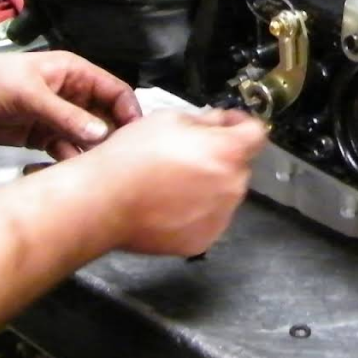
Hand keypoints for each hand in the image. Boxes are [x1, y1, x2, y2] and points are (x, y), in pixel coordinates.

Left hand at [0, 52, 140, 158]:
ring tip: (92, 168)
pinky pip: (66, 149)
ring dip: (90, 151)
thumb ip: (66, 115)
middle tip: (114, 157)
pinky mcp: (43, 136)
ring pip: (87, 136)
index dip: (128, 111)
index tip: (134, 135)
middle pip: (106, 116)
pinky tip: (69, 171)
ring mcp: (58, 116)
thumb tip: (101, 134)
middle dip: (111, 135)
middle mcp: (73, 94)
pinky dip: (69, 160)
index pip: (115, 91)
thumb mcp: (29, 95)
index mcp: (75, 73)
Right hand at [80, 109, 267, 256]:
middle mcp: (231, 185)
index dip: (240, 124)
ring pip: (225, 192)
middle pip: (239, 164)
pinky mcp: (203, 239)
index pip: (256, 133)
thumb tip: (219, 122)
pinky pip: (210, 218)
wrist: (101, 203)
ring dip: (210, 184)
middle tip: (189, 153)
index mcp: (228, 152)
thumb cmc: (130, 159)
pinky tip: (171, 203)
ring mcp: (219, 216)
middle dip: (221, 155)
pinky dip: (198, 210)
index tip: (227, 123)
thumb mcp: (169, 119)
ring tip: (173, 181)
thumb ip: (205, 120)